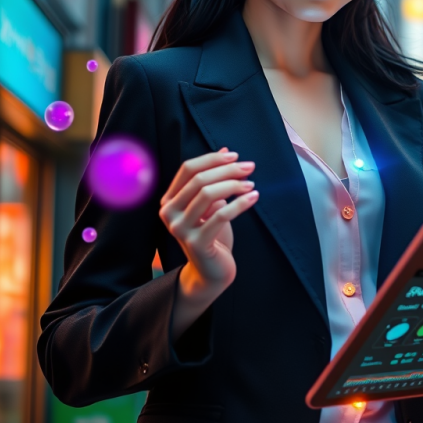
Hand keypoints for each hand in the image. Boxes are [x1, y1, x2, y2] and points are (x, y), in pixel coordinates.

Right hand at [159, 148, 257, 289]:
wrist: (211, 272)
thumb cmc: (213, 235)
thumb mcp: (213, 204)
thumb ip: (214, 179)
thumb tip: (226, 150)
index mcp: (169, 200)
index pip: (188, 169)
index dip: (212, 159)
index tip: (236, 156)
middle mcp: (169, 213)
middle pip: (198, 179)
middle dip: (227, 170)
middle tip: (249, 168)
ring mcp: (180, 229)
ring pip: (207, 194)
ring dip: (233, 185)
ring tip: (251, 185)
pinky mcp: (196, 243)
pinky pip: (220, 215)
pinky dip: (240, 203)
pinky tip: (254, 197)